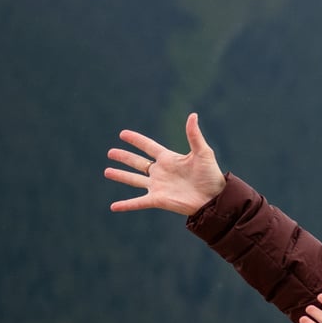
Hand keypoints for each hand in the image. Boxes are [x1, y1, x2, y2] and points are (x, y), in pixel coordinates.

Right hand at [106, 112, 226, 214]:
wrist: (215, 198)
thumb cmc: (211, 175)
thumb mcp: (203, 153)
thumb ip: (194, 135)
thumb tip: (193, 115)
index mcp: (169, 159)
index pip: (149, 146)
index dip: (136, 140)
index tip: (123, 134)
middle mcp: (161, 172)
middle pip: (138, 163)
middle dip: (124, 157)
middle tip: (110, 152)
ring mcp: (158, 186)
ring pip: (134, 180)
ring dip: (120, 175)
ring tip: (107, 171)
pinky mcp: (158, 200)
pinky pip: (138, 202)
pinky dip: (125, 205)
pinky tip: (113, 207)